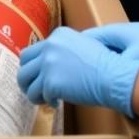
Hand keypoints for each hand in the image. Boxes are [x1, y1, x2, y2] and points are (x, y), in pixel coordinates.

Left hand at [18, 26, 138, 117]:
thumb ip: (64, 48)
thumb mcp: (82, 45)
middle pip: (24, 62)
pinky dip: (47, 101)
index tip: (39, 75)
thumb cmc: (104, 65)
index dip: (35, 65)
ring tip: (40, 98)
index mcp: (57, 35)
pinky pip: (40, 95)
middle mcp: (49, 46)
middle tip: (32, 87)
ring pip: (26, 80)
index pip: (34, 49)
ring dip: (32, 92)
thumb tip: (54, 62)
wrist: (114, 77)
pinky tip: (56, 103)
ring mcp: (48, 64)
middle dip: (26, 76)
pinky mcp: (51, 83)